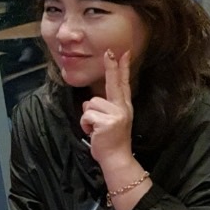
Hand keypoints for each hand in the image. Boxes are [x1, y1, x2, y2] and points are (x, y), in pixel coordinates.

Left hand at [80, 49, 133, 169]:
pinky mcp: (107, 122)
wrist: (116, 158)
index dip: (123, 67)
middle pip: (113, 83)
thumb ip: (102, 109)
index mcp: (123, 106)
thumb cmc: (110, 141)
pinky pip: (87, 115)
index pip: (123, 83)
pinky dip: (85, 125)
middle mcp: (122, 107)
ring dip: (87, 118)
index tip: (124, 52)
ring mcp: (116, 114)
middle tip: (110, 51)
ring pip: (90, 104)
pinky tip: (93, 133)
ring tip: (95, 129)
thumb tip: (88, 103)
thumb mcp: (110, 122)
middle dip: (111, 66)